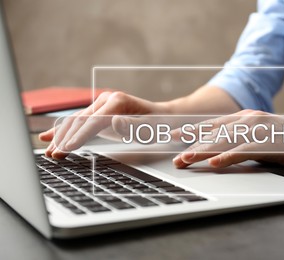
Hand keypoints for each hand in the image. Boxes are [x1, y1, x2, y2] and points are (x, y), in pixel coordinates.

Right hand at [39, 91, 168, 158]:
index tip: (67, 148)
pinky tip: (52, 137)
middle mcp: (106, 100)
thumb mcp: (149, 128)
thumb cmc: (158, 125)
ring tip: (49, 150)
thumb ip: (132, 126)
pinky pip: (81, 122)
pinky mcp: (100, 112)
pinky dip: (66, 131)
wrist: (162, 116)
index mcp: (117, 102)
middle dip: (65, 138)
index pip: (93, 122)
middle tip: (53, 154)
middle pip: (81, 121)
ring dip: (62, 136)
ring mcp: (102, 105)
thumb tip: (113, 122)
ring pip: (77, 121)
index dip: (79, 136)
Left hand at [171, 110, 283, 168]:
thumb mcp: (261, 137)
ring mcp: (259, 129)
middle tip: (174, 158)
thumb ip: (241, 140)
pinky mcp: (269, 142)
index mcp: (245, 118)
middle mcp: (249, 119)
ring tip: (185, 161)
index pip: (213, 124)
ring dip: (202, 152)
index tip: (173, 136)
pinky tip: (214, 164)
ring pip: (224, 141)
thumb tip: (219, 151)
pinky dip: (227, 157)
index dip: (192, 131)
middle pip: (214, 134)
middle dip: (191, 146)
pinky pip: (243, 150)